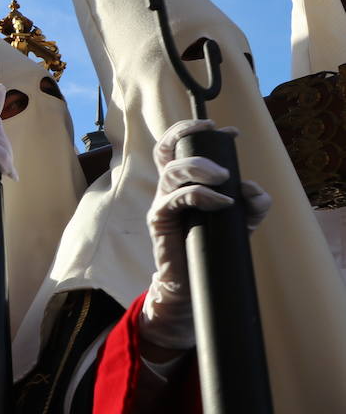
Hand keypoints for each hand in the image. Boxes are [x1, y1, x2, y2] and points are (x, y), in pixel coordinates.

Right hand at [140, 119, 270, 351]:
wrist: (192, 283)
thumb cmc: (211, 247)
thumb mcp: (241, 221)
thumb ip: (253, 203)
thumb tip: (252, 189)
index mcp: (182, 182)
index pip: (179, 147)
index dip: (196, 131)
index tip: (229, 130)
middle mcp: (168, 187)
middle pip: (164, 149)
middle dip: (184, 132)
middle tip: (212, 132)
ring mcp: (162, 202)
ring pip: (170, 170)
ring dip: (198, 166)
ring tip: (224, 176)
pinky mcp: (160, 220)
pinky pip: (176, 199)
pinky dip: (201, 195)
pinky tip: (222, 201)